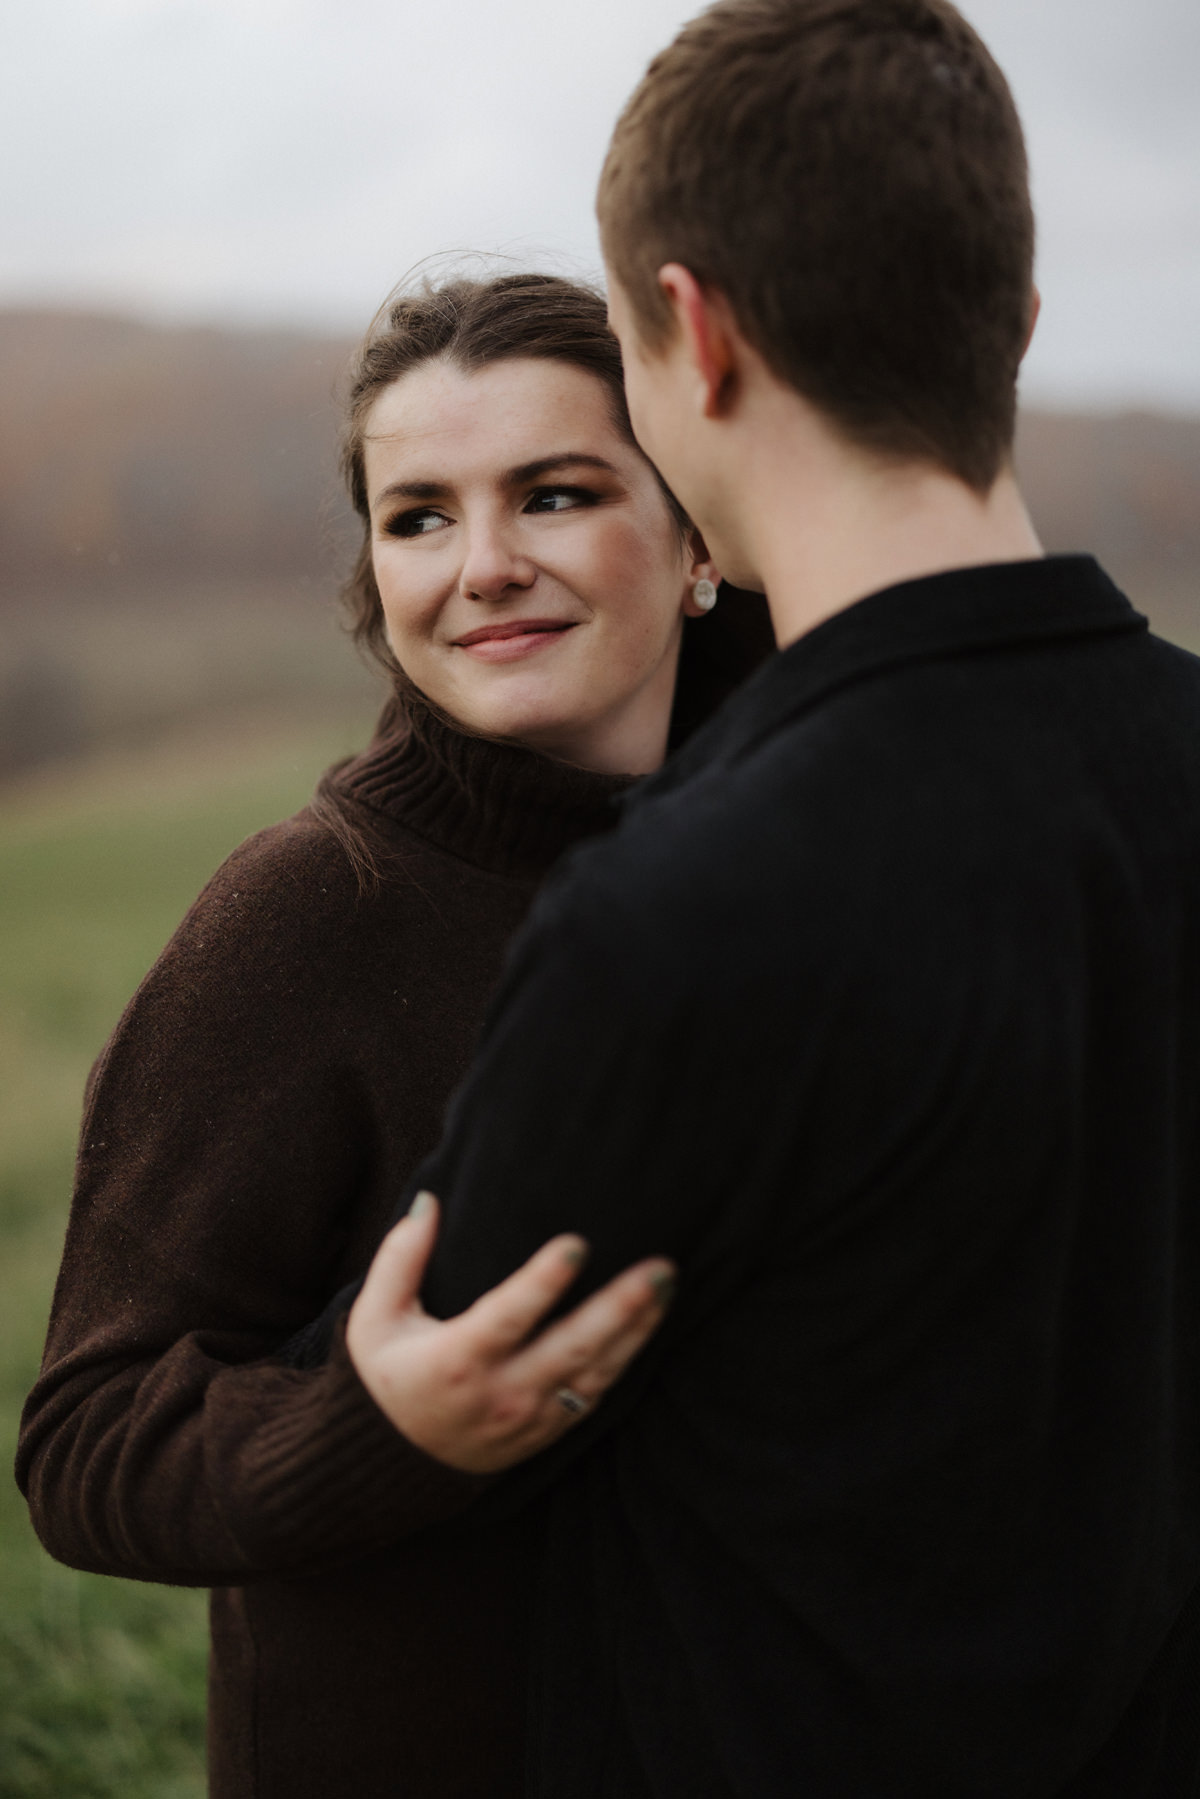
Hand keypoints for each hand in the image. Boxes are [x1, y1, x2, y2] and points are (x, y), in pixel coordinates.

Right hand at [345, 1192, 675, 1473]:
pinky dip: (628, 1357)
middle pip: (572, 1349)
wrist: (397, 1466)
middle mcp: (500, 1393)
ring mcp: (531, 1416)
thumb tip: (430, 1201)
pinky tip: (651, 1321)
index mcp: (456, 1361)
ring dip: (637, 1329)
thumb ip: (401, 1258)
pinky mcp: (549, 1430)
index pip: (507, 1318)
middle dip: (620, 1308)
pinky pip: (598, 1393)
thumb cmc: (388, 1376)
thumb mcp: (375, 1320)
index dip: (543, 1283)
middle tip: (660, 1268)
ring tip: (666, 1284)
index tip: (577, 1244)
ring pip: (596, 1372)